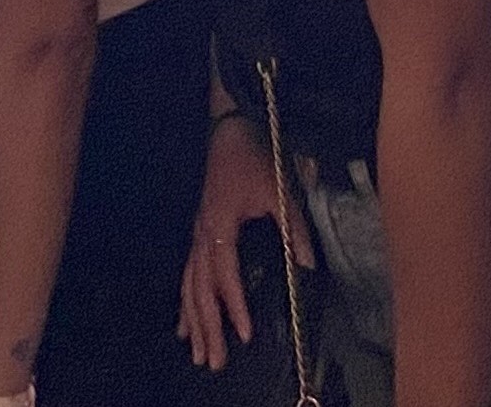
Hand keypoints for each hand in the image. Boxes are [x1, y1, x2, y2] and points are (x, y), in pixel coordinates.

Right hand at [180, 113, 305, 370]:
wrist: (230, 128)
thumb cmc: (254, 157)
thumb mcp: (279, 189)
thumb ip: (293, 227)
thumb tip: (306, 263)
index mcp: (220, 226)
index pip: (226, 275)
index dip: (234, 305)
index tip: (244, 334)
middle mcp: (203, 235)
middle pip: (200, 290)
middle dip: (207, 328)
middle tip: (214, 362)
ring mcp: (197, 235)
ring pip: (189, 287)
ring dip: (194, 322)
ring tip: (198, 354)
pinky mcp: (199, 234)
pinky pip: (187, 276)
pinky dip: (185, 303)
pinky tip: (184, 326)